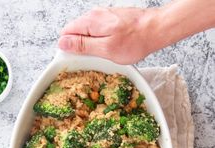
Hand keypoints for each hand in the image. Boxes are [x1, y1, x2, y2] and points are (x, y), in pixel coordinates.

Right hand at [58, 2, 214, 64]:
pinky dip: (101, 41)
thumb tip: (63, 43)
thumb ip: (83, 46)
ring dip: (91, 45)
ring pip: (88, 32)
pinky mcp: (112, 19)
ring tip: (104, 55)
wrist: (156, 29)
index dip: (68, 48)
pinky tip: (111, 48)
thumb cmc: (134, 41)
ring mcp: (104, 16)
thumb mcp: (105, 49)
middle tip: (93, 60)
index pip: (66, 33)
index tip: (75, 59)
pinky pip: (99, 31)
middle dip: (80, 47)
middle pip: (76, 32)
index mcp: (90, 22)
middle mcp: (95, 15)